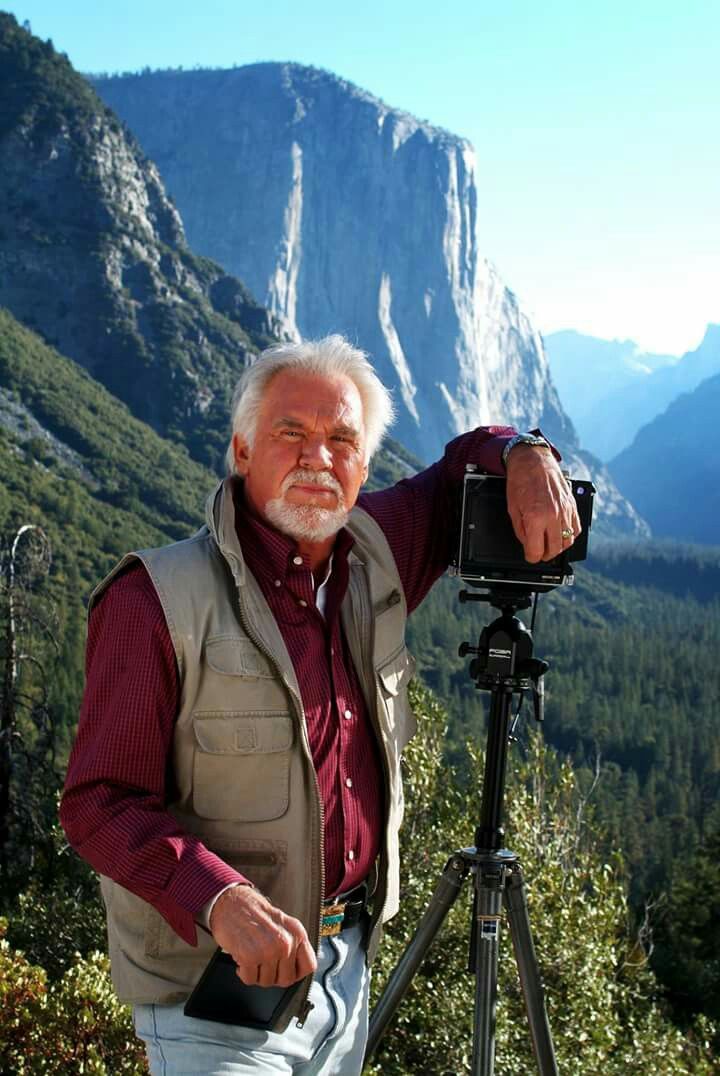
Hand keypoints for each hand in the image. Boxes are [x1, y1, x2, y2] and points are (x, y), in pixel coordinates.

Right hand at [209, 885, 316, 986]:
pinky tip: (243, 958)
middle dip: (274, 976)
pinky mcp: (250, 957)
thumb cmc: (254, 914)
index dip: (297, 972)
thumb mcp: (283, 924)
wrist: (231, 903)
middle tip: (264, 964)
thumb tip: (300, 967)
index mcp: (297, 932)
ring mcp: (268, 950)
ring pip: (267, 982)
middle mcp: (286, 942)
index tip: (286, 970)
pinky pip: (250, 980)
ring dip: (257, 974)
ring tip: (252, 957)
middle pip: (286, 979)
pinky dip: (244, 973)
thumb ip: (294, 944)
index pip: (309, 966)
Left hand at [505, 446, 580, 562]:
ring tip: (549, 545)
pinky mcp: (572, 505)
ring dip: (559, 547)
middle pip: (554, 549)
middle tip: (539, 553)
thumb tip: (528, 544)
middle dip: (545, 555)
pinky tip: (561, 534)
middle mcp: (553, 516)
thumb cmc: (520, 480)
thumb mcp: (512, 508)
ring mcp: (566, 510)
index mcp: (536, 517)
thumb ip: (521, 530)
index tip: (530, 557)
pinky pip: (576, 528)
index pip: (536, 551)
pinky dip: (570, 535)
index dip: (531, 557)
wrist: (532, 460)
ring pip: (568, 541)